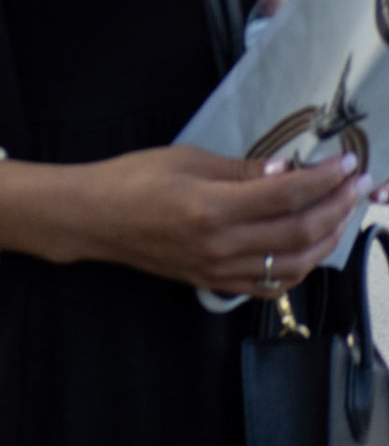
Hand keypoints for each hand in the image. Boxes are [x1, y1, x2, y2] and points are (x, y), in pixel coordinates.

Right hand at [80, 145, 374, 295]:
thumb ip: (240, 170)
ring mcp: (218, 269)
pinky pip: (271, 285)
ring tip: (337, 215)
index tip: (346, 166)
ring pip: (294, 264)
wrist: (93, 217)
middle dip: (336, 207)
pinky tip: (308, 249)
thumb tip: (288, 171)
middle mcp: (220, 244)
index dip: (323, 180)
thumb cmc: (130, 179)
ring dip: (326, 240)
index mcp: (211, 206)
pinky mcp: (214, 282)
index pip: (286, 194)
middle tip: (353, 187)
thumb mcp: (185, 160)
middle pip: (299, 231)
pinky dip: (299, 268)